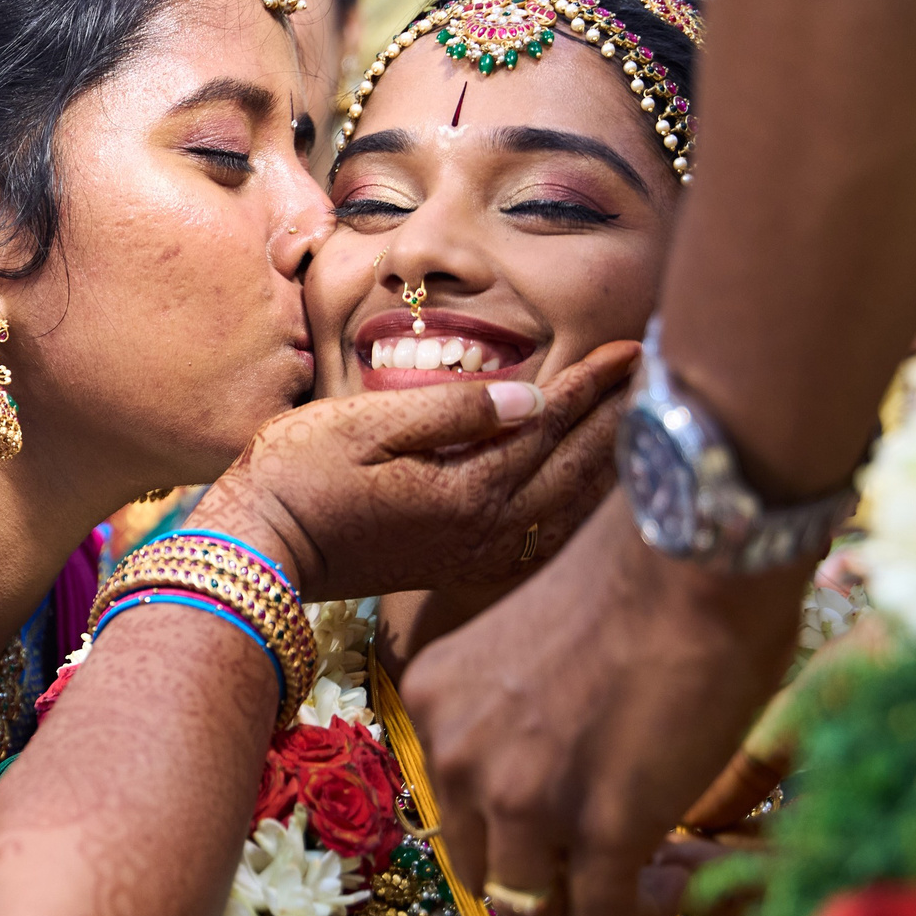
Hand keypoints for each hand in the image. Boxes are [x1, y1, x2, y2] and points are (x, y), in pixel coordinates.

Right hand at [197, 341, 639, 599]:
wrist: (257, 550)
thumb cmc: (297, 474)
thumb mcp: (366, 425)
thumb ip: (453, 410)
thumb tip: (531, 395)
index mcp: (466, 489)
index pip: (549, 424)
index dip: (593, 384)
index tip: (634, 348)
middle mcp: (484, 529)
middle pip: (572, 469)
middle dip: (616, 421)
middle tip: (658, 379)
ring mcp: (472, 554)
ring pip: (564, 509)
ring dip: (604, 466)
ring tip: (635, 427)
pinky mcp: (456, 566)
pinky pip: (540, 537)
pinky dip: (573, 509)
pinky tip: (583, 494)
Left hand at [405, 495, 809, 915]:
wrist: (697, 550)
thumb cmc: (640, 580)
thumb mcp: (529, 654)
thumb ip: (522, 721)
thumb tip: (560, 783)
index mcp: (435, 701)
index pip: (459, 812)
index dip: (521, 837)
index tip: (579, 831)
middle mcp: (457, 752)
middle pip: (483, 872)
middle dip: (550, 884)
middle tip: (619, 869)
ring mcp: (522, 794)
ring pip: (537, 907)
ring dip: (600, 903)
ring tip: (661, 869)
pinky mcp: (599, 825)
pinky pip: (608, 910)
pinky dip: (647, 907)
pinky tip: (683, 873)